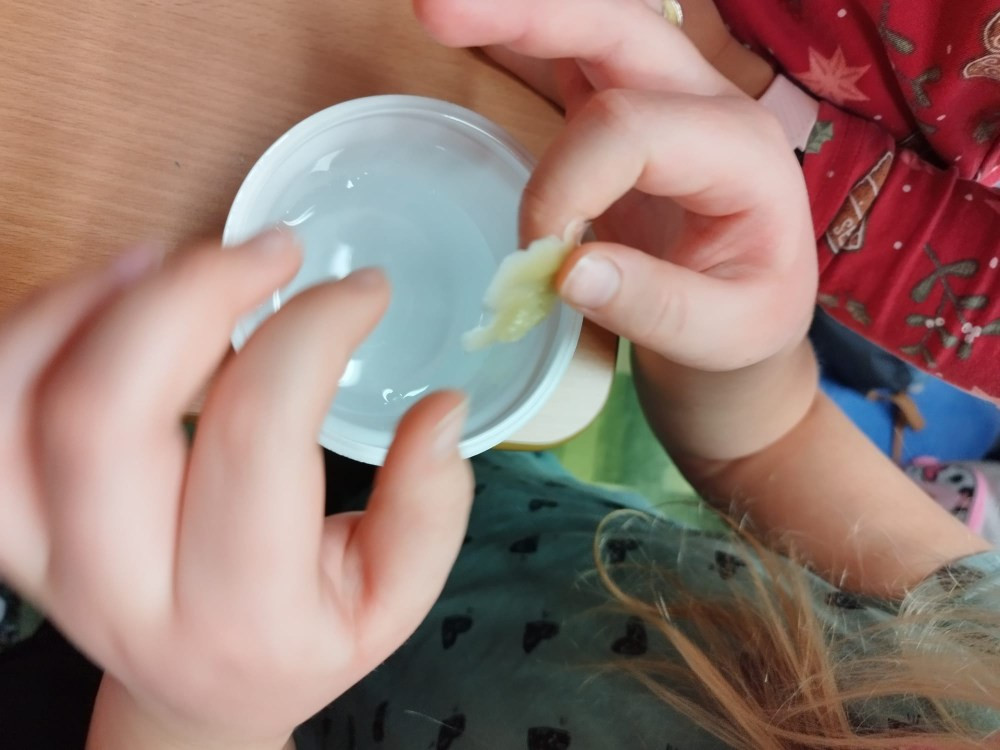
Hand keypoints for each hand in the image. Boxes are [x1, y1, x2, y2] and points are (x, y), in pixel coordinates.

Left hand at [0, 233, 472, 748]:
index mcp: (240, 611)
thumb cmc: (300, 636)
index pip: (257, 436)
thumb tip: (440, 407)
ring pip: (16, 401)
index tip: (364, 289)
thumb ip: (428, 508)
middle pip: (105, 411)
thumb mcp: (394, 597)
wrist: (199, 691)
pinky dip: (40, 322)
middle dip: (193, 292)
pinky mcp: (9, 522)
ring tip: (181, 260)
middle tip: (271, 250)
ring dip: (97, 299)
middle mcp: (120, 589)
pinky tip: (115, 294)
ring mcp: (45, 555)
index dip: (313, 332)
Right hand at [416, 0, 809, 373]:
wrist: (757, 314)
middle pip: (618, 27)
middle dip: (528, 16)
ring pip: (594, 27)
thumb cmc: (747, 323)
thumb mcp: (723, 335)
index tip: (539, 258)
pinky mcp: (631, 114)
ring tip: (439, 12)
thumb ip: (654, 306)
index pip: (631, 131)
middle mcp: (709, 104)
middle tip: (435, 12)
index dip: (564, 187)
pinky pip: (578, 59)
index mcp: (741, 152)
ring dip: (520, 17)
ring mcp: (670, 99)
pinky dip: (528, 42)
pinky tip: (483, 32)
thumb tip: (567, 271)